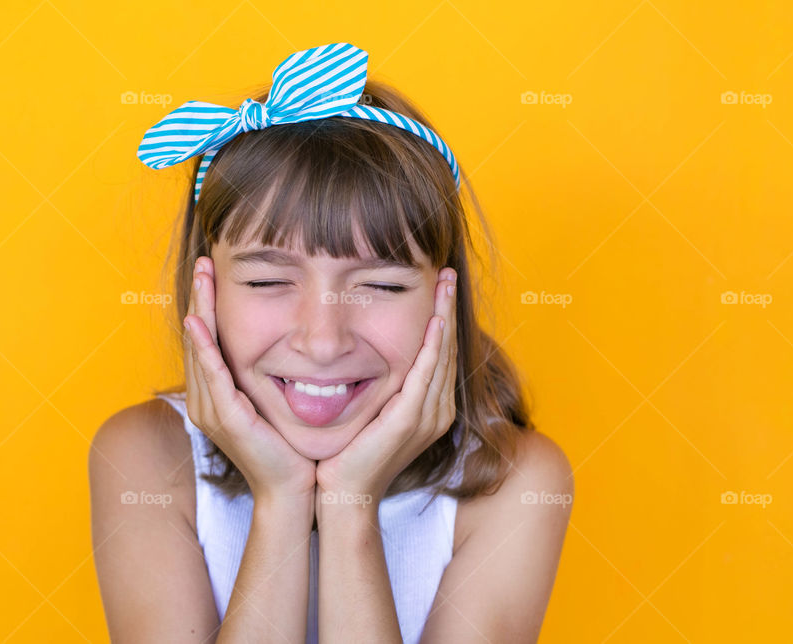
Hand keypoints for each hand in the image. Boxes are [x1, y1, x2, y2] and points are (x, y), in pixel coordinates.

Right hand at [183, 255, 316, 502]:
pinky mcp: (227, 420)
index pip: (206, 340)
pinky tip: (199, 323)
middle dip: (200, 297)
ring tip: (202, 277)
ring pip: (201, 351)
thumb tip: (284, 341)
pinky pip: (213, 377)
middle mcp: (204, 400)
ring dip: (201, 310)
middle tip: (203, 261)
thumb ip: (267, 374)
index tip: (212, 270)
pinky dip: (204, 348)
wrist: (292, 490)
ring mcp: (212, 410)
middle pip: (198, 338)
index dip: (207, 304)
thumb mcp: (273, 400)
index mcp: (214, 394)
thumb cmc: (288, 447)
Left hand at [314, 267, 457, 510]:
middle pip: (447, 348)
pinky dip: (432, 346)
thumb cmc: (350, 454)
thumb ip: (381, 385)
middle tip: (447, 272)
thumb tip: (367, 353)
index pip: (440, 352)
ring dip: (444, 316)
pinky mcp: (410, 420)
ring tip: (444, 283)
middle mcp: (437, 410)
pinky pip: (426, 374)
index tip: (439, 284)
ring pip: (441, 355)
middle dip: (448, 307)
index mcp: (430, 407)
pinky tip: (435, 321)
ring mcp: (427, 416)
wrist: (344, 493)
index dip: (442, 316)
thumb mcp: (371, 411)